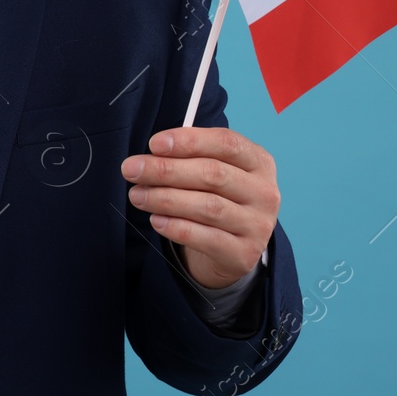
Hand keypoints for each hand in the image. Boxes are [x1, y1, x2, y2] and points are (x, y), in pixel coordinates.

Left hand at [121, 127, 279, 289]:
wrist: (234, 247)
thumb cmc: (217, 197)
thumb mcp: (213, 171)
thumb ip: (191, 157)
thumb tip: (153, 152)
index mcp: (259, 161)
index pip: (226, 143)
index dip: (189, 141)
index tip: (154, 144)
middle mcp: (264, 192)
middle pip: (213, 174)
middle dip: (166, 170)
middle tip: (132, 169)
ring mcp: (258, 225)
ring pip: (208, 206)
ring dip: (166, 198)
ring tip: (137, 195)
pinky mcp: (244, 253)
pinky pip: (206, 238)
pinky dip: (177, 227)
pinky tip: (156, 220)